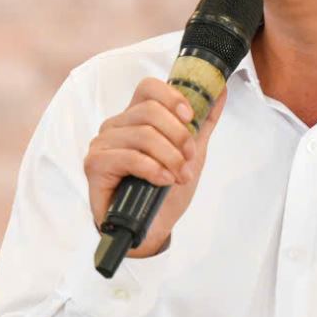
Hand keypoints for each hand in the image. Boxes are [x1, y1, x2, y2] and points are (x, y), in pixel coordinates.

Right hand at [83, 77, 228, 257]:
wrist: (153, 227)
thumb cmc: (166, 190)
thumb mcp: (192, 152)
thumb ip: (204, 122)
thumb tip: (221, 91)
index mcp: (135, 117)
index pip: (149, 88)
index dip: (173, 98)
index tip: (190, 118)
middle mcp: (116, 126)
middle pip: (150, 111)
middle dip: (179, 136)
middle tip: (189, 159)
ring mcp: (103, 144)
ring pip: (143, 135)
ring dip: (170, 157)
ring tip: (179, 175)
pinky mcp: (95, 164)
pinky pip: (129, 157)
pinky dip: (153, 169)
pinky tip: (163, 180)